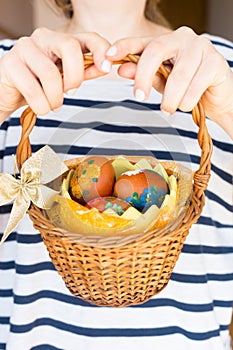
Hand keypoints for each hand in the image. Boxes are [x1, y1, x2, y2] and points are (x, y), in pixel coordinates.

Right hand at [0, 28, 110, 123]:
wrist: (8, 94)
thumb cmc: (38, 85)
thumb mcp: (65, 79)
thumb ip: (84, 72)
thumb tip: (104, 67)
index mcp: (60, 41)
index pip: (87, 37)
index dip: (100, 50)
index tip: (107, 68)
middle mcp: (43, 38)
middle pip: (70, 47)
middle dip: (75, 77)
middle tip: (70, 93)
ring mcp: (24, 48)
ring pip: (50, 73)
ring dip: (55, 98)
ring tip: (52, 104)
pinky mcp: (10, 64)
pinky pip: (33, 89)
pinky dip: (41, 105)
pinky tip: (41, 107)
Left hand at [106, 27, 232, 137]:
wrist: (217, 98)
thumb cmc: (187, 87)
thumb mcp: (161, 83)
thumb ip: (145, 75)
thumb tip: (122, 69)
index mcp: (166, 42)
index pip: (142, 42)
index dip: (124, 47)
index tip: (109, 57)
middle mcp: (183, 39)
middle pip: (156, 51)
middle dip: (143, 77)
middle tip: (139, 97)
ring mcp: (201, 48)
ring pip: (177, 74)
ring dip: (170, 98)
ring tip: (168, 109)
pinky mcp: (216, 63)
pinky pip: (196, 84)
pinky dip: (187, 100)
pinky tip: (186, 105)